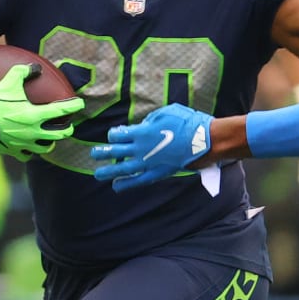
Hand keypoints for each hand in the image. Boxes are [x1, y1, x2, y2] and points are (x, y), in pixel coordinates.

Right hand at [0, 63, 82, 160]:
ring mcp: (24, 144)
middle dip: (67, 129)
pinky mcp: (14, 151)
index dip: (74, 106)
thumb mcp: (8, 82)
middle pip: (60, 134)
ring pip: (46, 148)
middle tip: (69, 125)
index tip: (80, 103)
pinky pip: (27, 155)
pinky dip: (31, 152)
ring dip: (50, 142)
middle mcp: (34, 132)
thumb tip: (36, 68)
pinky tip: (30, 147)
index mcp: (35, 115)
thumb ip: (23, 72)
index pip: (62, 110)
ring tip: (51, 138)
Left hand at [92, 104, 212, 189]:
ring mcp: (148, 162)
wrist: (204, 140)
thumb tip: (145, 124)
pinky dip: (127, 184)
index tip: (116, 135)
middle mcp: (140, 148)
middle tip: (94, 153)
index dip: (115, 134)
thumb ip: (151, 119)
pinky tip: (116, 187)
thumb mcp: (167, 112)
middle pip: (115, 150)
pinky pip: (138, 180)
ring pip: (122, 168)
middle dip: (103, 152)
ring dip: (109, 171)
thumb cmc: (188, 122)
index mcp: (141, 131)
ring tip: (98, 174)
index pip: (119, 134)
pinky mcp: (157, 172)